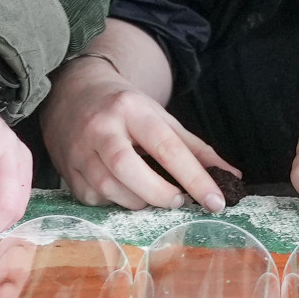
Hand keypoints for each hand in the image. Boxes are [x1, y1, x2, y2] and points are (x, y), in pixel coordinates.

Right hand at [40, 54, 232, 210]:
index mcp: (131, 109)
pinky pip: (95, 199)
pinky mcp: (67, 172)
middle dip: (160, 193)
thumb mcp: (160, 118)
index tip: (216, 201)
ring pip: (109, 188)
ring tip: (151, 194)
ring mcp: (79, 150)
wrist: (72, 94)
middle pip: (128, 168)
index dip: (194, 178)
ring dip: (138, 201)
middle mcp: (101, 128)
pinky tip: (124, 191)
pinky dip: (116, 203)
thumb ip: (195, 148)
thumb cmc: (125, 109)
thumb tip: (231, 177)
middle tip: (177, 199)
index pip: (166, 146)